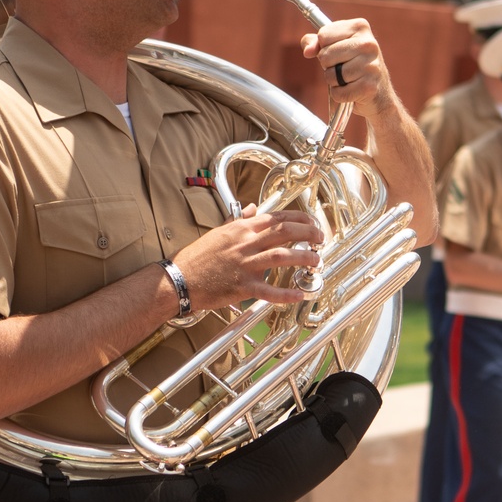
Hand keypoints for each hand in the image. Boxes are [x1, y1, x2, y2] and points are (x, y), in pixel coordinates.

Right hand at [176, 203, 322, 310]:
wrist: (181, 278)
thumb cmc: (198, 256)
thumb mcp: (219, 231)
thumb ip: (238, 219)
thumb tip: (252, 208)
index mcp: (241, 229)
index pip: (277, 217)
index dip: (300, 218)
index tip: (313, 223)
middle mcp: (246, 243)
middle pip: (285, 232)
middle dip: (309, 234)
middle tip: (321, 239)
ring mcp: (245, 265)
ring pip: (282, 256)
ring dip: (304, 258)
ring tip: (316, 262)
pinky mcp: (243, 286)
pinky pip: (269, 290)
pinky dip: (286, 293)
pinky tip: (300, 294)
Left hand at [300, 17, 395, 115]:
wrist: (379, 93)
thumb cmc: (353, 65)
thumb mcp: (335, 46)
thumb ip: (315, 42)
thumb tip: (308, 51)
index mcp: (360, 27)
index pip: (323, 35)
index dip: (324, 47)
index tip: (337, 52)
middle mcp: (368, 43)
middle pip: (325, 55)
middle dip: (328, 65)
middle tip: (342, 67)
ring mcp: (371, 65)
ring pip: (331, 75)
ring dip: (334, 81)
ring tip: (348, 79)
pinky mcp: (369, 86)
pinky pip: (338, 92)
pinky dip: (340, 95)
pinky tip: (352, 90)